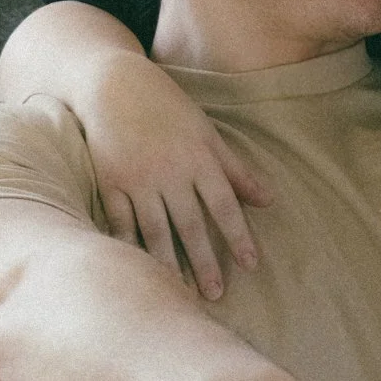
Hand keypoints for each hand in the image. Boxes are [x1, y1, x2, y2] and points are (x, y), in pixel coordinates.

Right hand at [80, 51, 272, 298]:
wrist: (113, 84)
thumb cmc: (167, 108)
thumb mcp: (207, 133)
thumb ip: (236, 169)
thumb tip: (270, 201)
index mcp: (198, 158)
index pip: (224, 204)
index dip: (238, 235)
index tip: (251, 265)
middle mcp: (169, 171)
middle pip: (191, 224)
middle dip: (204, 261)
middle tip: (215, 296)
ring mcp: (137, 179)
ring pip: (156, 229)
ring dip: (168, 263)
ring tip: (177, 291)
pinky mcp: (110, 182)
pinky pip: (120, 222)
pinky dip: (128, 246)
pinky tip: (135, 270)